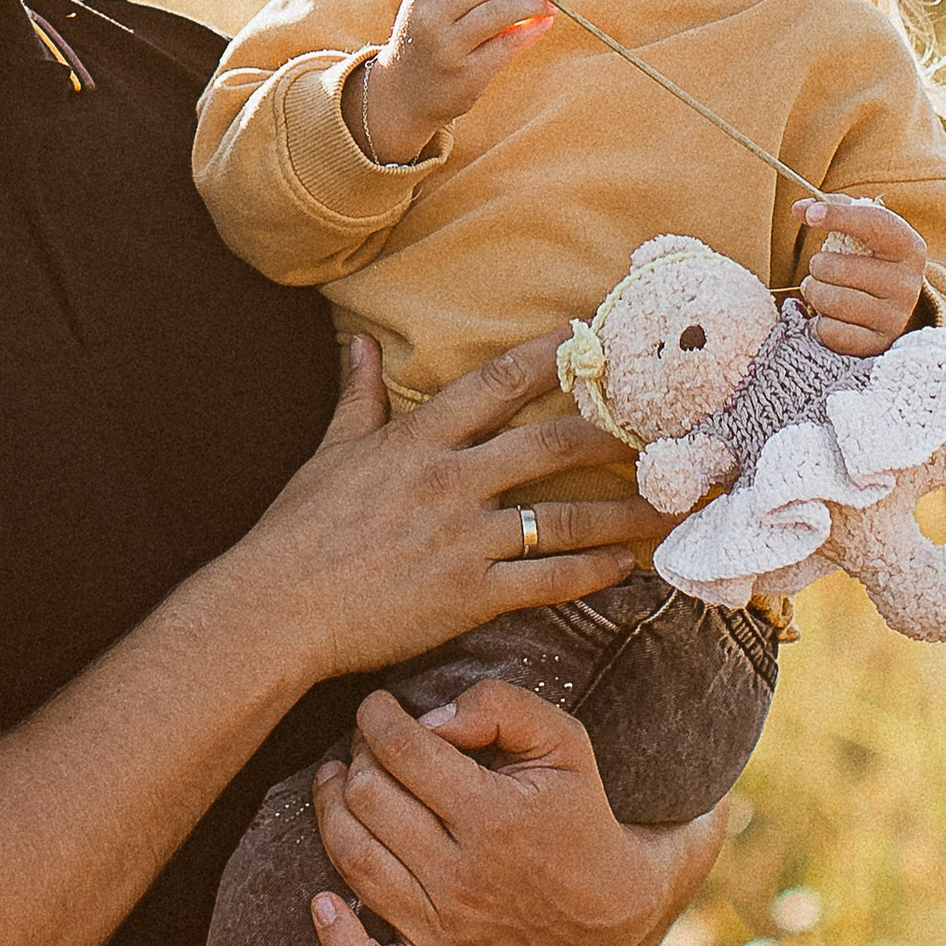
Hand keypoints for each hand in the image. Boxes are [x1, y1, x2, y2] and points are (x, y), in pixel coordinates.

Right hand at [218, 335, 663, 688]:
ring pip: (565, 517)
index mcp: (418, 438)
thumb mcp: (330, 450)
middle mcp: (451, 480)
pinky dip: (591, 572)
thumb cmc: (298, 531)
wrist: (277, 607)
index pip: (496, 382)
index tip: (587, 338)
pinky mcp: (470, 593)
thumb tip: (363, 342)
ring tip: (669, 506)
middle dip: (613, 436)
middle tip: (661, 430)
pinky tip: (625, 567)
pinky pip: (547, 579)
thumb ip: (359, 396)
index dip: (547, 356)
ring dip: (624, 512)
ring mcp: (464, 538)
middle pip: (552, 444)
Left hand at [307, 678, 726, 945]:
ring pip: (354, 863)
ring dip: (329, 813)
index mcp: (493, 815)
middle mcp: (462, 875)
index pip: (403, 751)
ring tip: (335, 782)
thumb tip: (429, 719)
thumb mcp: (564, 741)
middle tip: (366, 743)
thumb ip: (501, 707)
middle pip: (368, 799)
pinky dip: (337, 940)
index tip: (377, 706)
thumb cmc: (579, 812)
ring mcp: (446, 927)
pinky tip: (320, 901)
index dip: (377, 717)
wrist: (612, 910)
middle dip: (356, 756)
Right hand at [345, 0, 555, 165]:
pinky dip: (530, 31)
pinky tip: (544, 23)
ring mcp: (448, 47)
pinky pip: (506, 45)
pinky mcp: (467, 74)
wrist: (401, 96)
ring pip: (498, 12)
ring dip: (531, 2)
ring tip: (549, 1)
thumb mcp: (430, 7)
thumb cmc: (425, 43)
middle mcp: (432, 17)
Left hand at [796, 194, 928, 353]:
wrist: (890, 307)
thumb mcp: (861, 229)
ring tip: (820, 289)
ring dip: (815, 293)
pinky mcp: (878, 344)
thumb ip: (831, 209)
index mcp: (909, 248)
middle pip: (838, 268)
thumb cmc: (869, 260)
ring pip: (832, 301)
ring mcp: (894, 317)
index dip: (839, 217)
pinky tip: (831, 315)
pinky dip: (821, 323)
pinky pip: (831, 332)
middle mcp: (908, 284)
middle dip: (817, 266)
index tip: (809, 215)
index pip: (875, 225)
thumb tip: (799, 209)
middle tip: (820, 267)